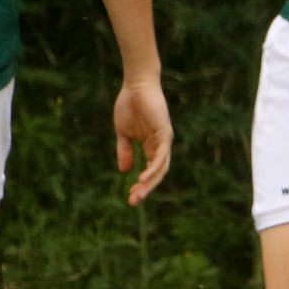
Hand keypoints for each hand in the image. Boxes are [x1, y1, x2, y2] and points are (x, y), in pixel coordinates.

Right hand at [114, 78, 172, 205]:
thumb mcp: (123, 133)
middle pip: (157, 173)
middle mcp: (160, 145)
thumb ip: (125, 150)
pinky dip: (154, 167)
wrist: (135, 86)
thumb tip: (125, 170)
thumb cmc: (129, 106)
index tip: (131, 198)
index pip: (150, 171)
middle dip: (145, 189)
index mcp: (151, 146)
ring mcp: (164, 140)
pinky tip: (144, 177)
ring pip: (161, 167)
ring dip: (149, 182)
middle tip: (133, 202)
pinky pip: (161, 154)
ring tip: (138, 194)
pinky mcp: (165, 133)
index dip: (142, 185)